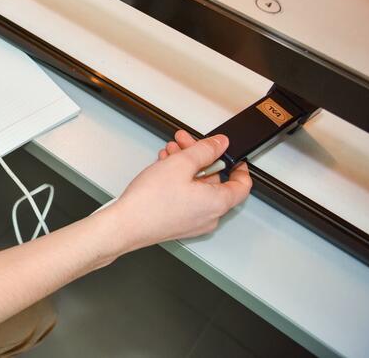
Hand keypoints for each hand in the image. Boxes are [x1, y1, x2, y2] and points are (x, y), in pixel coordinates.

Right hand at [104, 130, 250, 251]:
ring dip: (185, 167)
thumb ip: (205, 150)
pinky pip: (186, 198)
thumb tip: (220, 144)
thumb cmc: (150, 202)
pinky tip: (163, 169)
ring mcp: (194, 222)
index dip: (237, 165)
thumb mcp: (180, 164)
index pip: (243, 184)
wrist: (125, 224)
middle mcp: (210, 216)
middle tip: (185, 144)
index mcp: (218, 203)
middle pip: (214, 181)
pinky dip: (178, 181)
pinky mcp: (179, 223)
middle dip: (199, 158)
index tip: (228, 153)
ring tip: (168, 155)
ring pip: (197, 187)